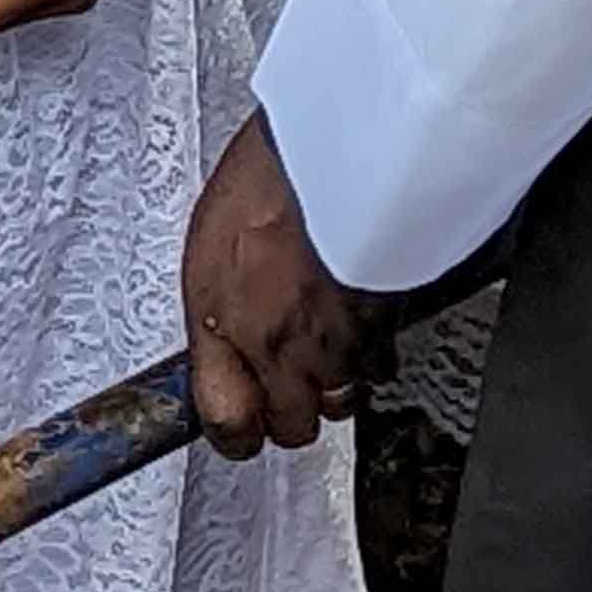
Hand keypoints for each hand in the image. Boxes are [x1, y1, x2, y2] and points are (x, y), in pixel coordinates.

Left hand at [181, 111, 388, 458]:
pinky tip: (355, 322)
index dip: (233, 432)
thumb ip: (213, 313)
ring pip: (340, 402)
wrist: (338, 159)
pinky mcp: (386, 328)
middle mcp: (282, 349)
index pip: (226, 423)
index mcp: (225, 330)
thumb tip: (216, 344)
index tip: (235, 427)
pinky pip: (379, 367)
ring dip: (330, 385)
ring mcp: (338, 344)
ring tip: (319, 346)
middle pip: (293, 427)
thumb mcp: (206, 250)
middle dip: (286, 411)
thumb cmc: (267, 189)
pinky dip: (370, 356)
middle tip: (279, 381)